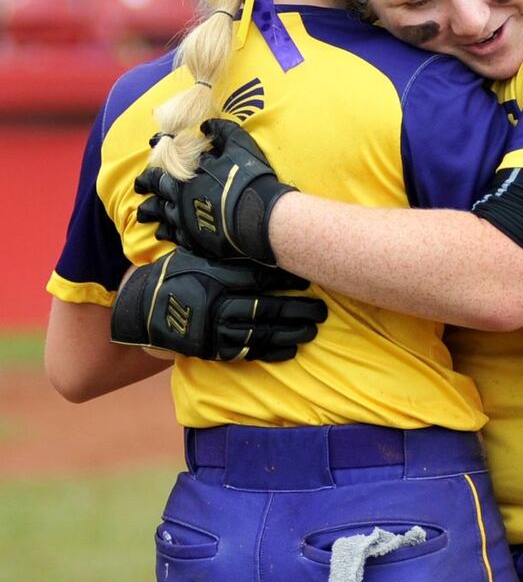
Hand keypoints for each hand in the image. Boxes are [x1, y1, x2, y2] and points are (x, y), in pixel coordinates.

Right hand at [110, 249, 326, 361]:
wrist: (141, 309)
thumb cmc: (175, 274)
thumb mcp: (196, 253)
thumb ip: (226, 248)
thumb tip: (261, 230)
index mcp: (213, 277)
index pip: (257, 276)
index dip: (285, 277)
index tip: (307, 275)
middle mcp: (215, 304)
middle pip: (265, 308)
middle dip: (297, 309)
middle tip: (322, 309)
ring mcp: (214, 330)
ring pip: (261, 333)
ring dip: (290, 331)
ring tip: (313, 328)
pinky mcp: (212, 349)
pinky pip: (247, 351)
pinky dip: (271, 351)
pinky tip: (291, 349)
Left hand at [135, 119, 294, 263]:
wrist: (258, 217)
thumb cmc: (247, 180)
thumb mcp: (239, 146)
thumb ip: (222, 131)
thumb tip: (205, 124)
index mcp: (185, 176)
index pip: (163, 166)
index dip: (156, 159)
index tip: (150, 153)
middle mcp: (179, 197)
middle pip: (157, 191)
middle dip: (146, 186)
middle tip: (138, 186)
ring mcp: (185, 220)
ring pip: (161, 215)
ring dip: (151, 213)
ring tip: (143, 214)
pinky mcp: (195, 239)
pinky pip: (175, 236)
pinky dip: (168, 234)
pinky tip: (164, 234)